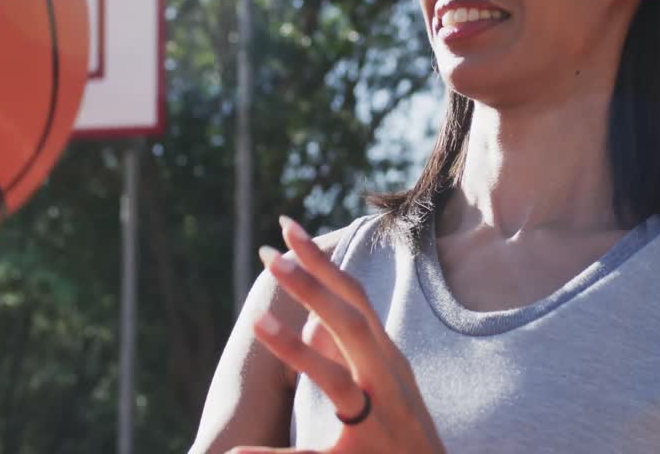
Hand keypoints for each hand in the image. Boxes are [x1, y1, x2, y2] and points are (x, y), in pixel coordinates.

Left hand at [230, 216, 445, 453]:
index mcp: (388, 361)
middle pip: (351, 325)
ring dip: (296, 351)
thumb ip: (352, 352)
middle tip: (269, 254)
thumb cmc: (404, 432)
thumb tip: (309, 320)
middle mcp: (387, 385)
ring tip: (255, 321)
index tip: (287, 227)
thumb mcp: (386, 384)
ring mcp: (375, 425)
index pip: (356, 299)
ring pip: (337, 382)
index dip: (323, 262)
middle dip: (312, 287)